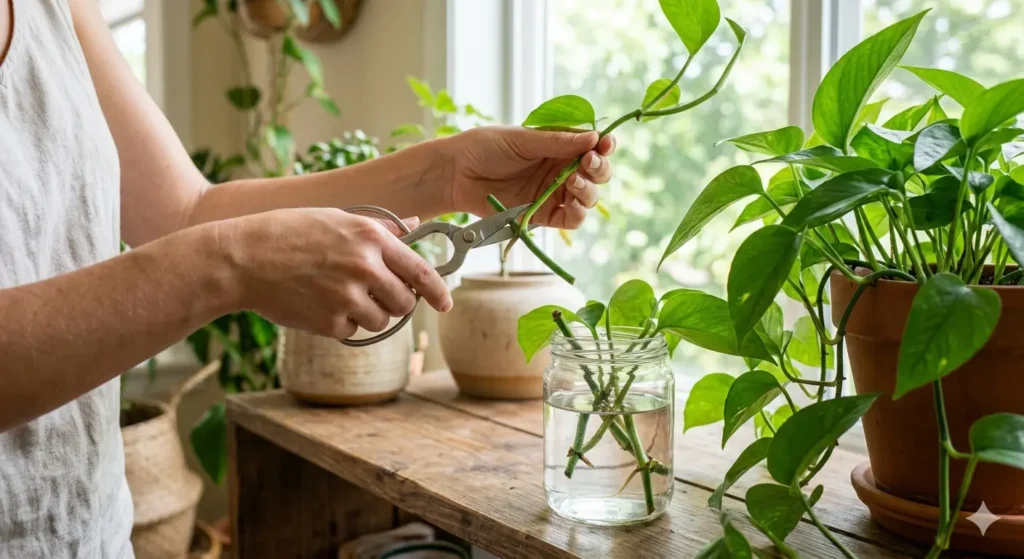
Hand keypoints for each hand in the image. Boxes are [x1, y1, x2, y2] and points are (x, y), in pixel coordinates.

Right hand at [223, 208, 450, 339]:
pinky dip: (341, 323)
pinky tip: (318, 303)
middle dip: (395, 303)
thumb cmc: (288, 233)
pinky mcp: (331, 323)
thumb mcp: (337, 218)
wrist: (242, 259)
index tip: (446, 302)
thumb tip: (413, 223)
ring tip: (338, 294)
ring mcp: (348, 298)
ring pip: (381, 321)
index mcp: (371, 238)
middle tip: (374, 294)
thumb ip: (380, 226)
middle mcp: (365, 267)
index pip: (421, 271)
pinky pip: (352, 331)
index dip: (438, 291)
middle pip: (404, 302)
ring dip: (368, 314)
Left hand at [446, 126, 615, 228]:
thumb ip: (557, 141)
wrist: (455, 172)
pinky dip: (578, 213)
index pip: (592, 147)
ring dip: (589, 190)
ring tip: (573, 182)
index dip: (604, 146)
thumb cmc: (484, 147)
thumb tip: (593, 137)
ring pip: (588, 197)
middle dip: (599, 169)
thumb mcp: (522, 138)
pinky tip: (572, 203)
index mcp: (558, 146)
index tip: (605, 143)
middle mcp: (560, 169)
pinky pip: (571, 219)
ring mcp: (552, 193)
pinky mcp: (542, 215)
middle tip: (588, 162)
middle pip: (596, 174)